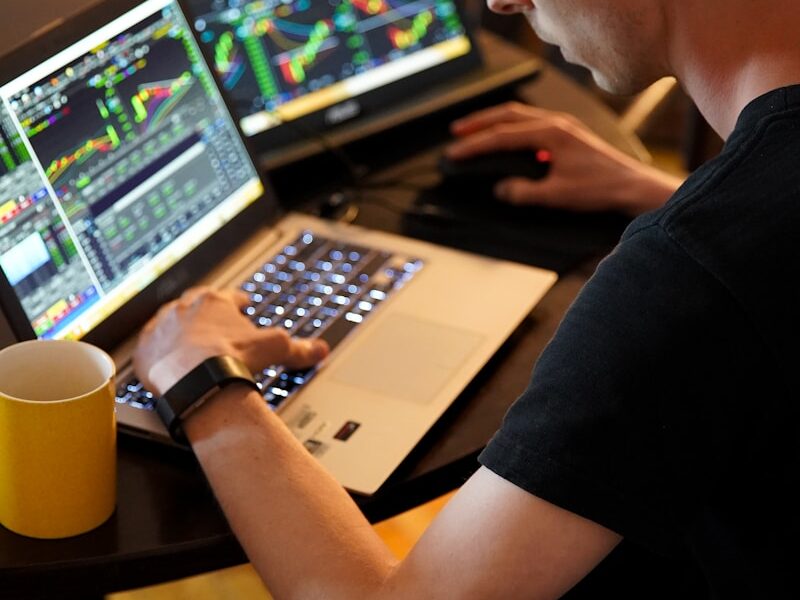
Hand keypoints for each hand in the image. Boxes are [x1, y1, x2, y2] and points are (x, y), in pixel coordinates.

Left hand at [134, 287, 328, 394]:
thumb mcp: (274, 349)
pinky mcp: (145, 350)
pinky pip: (150, 348)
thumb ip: (298, 348)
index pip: (228, 297)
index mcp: (214, 302)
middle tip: (213, 325)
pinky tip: (166, 362)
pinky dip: (159, 354)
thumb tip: (319, 350)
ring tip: (187, 345)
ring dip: (179, 332)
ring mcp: (161, 328)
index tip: (241, 304)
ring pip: (170, 325)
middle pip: (196, 307)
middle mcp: (184, 309)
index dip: (237, 302)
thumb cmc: (232, 358)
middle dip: (205, 315)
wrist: (195, 380)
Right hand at [447, 102, 682, 215]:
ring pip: (520, 116)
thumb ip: (524, 192)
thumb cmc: (600, 189)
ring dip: (494, 121)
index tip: (456, 152)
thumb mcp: (557, 195)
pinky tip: (505, 139)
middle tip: (456, 131)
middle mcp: (556, 123)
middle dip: (479, 122)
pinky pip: (532, 124)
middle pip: (508, 114)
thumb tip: (501, 189)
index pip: (503, 136)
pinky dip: (512, 128)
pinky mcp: (568, 136)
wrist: (632, 187)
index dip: (476, 144)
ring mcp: (563, 126)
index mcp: (551, 133)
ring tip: (474, 130)